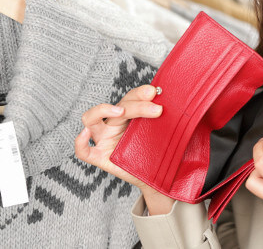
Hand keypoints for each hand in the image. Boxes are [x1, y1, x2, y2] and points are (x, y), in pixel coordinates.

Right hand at [75, 84, 173, 213]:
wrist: (156, 178)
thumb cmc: (157, 152)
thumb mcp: (163, 133)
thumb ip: (165, 119)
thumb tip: (174, 102)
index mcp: (128, 115)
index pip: (130, 97)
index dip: (140, 93)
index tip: (155, 92)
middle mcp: (114, 124)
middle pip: (118, 107)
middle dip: (137, 105)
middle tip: (157, 110)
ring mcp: (104, 140)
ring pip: (90, 119)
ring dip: (103, 110)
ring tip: (121, 111)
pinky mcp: (100, 157)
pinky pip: (83, 151)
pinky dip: (80, 142)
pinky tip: (85, 134)